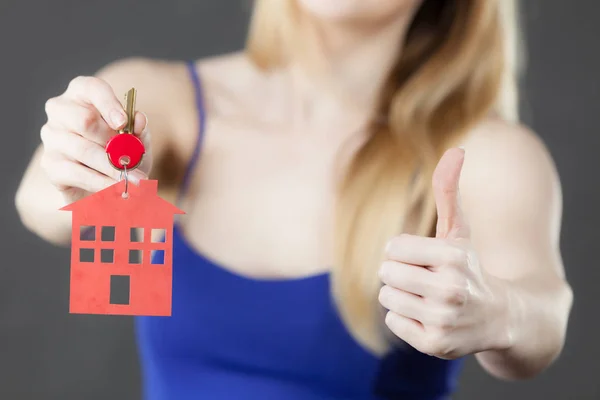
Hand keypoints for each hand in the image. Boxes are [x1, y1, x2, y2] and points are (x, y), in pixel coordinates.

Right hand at [40, 76, 152, 203]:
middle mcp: (61, 110)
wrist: (109, 184)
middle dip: (113, 142)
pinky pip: (77, 173)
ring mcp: (52, 137)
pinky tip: (118, 190)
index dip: (109, 104)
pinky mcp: (50, 164)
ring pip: (84, 150)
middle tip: (132, 159)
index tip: (123, 123)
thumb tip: (139, 119)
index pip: (92, 88)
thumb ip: (139, 129)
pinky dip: (102, 183)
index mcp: (83, 94)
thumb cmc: (123, 152)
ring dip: (113, 168)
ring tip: (136, 181)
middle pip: (85, 120)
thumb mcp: (137, 139)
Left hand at [378, 148, 510, 358]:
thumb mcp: (460, 232)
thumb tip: (454, 151)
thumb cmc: (469, 269)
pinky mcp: (435, 344)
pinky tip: (429, 318)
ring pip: (388, 297)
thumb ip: (449, 193)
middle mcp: (451, 289)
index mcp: (453, 256)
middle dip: (401, 274)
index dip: (404, 252)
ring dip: (402, 296)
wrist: (499, 318)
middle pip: (386, 273)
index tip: (425, 260)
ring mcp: (443, 319)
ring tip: (428, 299)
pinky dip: (405, 319)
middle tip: (425, 281)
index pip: (393, 247)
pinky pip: (394, 322)